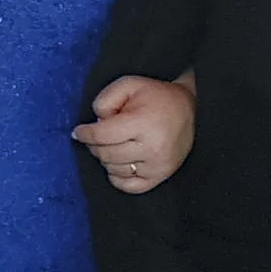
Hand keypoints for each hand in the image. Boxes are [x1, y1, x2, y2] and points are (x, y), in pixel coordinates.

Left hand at [74, 74, 196, 192]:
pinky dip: (117, 176)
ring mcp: (157, 165)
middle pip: (104, 154)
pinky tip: (119, 162)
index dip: (84, 134)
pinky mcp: (160, 176)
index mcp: (143, 123)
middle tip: (98, 135)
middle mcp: (152, 148)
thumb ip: (106, 100)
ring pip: (113, 170)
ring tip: (114, 144)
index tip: (78, 132)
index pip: (101, 136)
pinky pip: (128, 186)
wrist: (192, 109)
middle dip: (95, 145)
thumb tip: (95, 124)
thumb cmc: (156, 97)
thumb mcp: (129, 85)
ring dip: (106, 158)